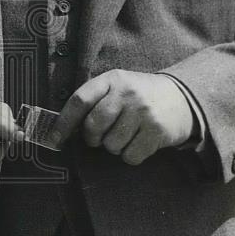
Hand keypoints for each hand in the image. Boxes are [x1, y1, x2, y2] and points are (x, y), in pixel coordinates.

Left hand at [48, 70, 194, 164]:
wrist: (181, 97)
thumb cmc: (139, 95)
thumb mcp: (118, 86)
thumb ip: (95, 100)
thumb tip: (65, 129)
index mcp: (112, 79)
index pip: (80, 100)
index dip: (63, 122)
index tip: (53, 140)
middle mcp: (127, 93)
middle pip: (93, 126)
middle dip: (93, 138)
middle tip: (101, 136)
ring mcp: (143, 112)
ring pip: (111, 145)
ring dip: (114, 147)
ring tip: (126, 134)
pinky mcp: (157, 131)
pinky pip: (130, 156)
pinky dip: (130, 155)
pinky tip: (138, 142)